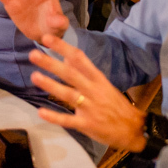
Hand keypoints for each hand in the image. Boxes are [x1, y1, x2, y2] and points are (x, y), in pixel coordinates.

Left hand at [29, 34, 146, 150]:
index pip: (80, 59)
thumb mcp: (103, 84)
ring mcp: (90, 108)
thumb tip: (68, 55)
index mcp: (98, 79)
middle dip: (52, 64)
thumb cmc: (115, 104)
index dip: (63, 48)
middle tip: (33, 54)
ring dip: (51, 85)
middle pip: (71, 74)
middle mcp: (93, 90)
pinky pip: (69, 120)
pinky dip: (55, 117)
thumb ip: (85, 71)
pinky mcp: (87, 125)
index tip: (48, 39)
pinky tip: (41, 112)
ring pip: (68, 94)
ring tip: (34, 76)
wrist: (134, 129)